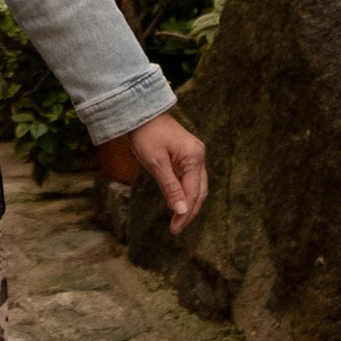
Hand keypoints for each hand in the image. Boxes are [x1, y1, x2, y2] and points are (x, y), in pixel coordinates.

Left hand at [94, 112, 208, 234]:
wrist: (141, 112)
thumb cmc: (146, 135)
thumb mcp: (155, 163)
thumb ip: (170, 187)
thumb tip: (181, 211)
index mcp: (193, 157)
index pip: (193, 193)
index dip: (185, 213)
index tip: (175, 229)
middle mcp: (199, 156)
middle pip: (200, 191)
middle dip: (189, 211)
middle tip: (176, 229)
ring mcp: (195, 154)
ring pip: (198, 186)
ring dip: (189, 203)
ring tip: (178, 220)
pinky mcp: (188, 154)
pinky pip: (191, 178)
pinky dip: (186, 192)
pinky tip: (177, 202)